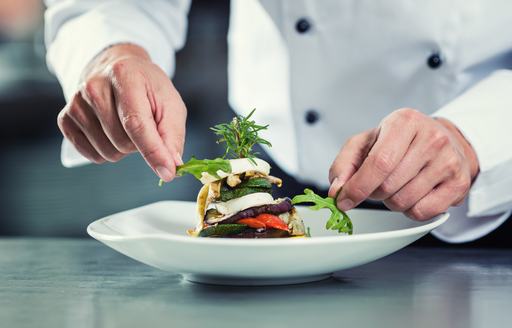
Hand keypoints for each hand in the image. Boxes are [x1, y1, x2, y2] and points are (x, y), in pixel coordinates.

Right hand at [57, 44, 185, 181]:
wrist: (117, 68)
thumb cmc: (147, 88)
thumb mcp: (170, 103)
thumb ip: (172, 135)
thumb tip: (172, 166)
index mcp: (125, 76)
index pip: (136, 123)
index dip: (153, 151)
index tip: (168, 173)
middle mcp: (94, 87)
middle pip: (122, 142)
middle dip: (139, 144)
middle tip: (142, 125)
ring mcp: (76, 103)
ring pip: (107, 151)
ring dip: (123, 149)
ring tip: (125, 126)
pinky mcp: (65, 118)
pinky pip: (90, 154)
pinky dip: (105, 151)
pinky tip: (110, 132)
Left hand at [328, 108, 478, 219]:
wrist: (442, 139)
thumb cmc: (399, 142)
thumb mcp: (366, 143)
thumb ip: (344, 164)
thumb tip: (337, 190)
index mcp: (404, 122)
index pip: (379, 162)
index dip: (358, 187)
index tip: (343, 200)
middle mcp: (431, 138)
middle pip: (389, 186)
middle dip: (374, 193)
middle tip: (378, 184)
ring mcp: (449, 161)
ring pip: (404, 201)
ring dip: (391, 201)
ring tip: (398, 185)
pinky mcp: (459, 183)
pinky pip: (422, 212)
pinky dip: (410, 210)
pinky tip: (413, 193)